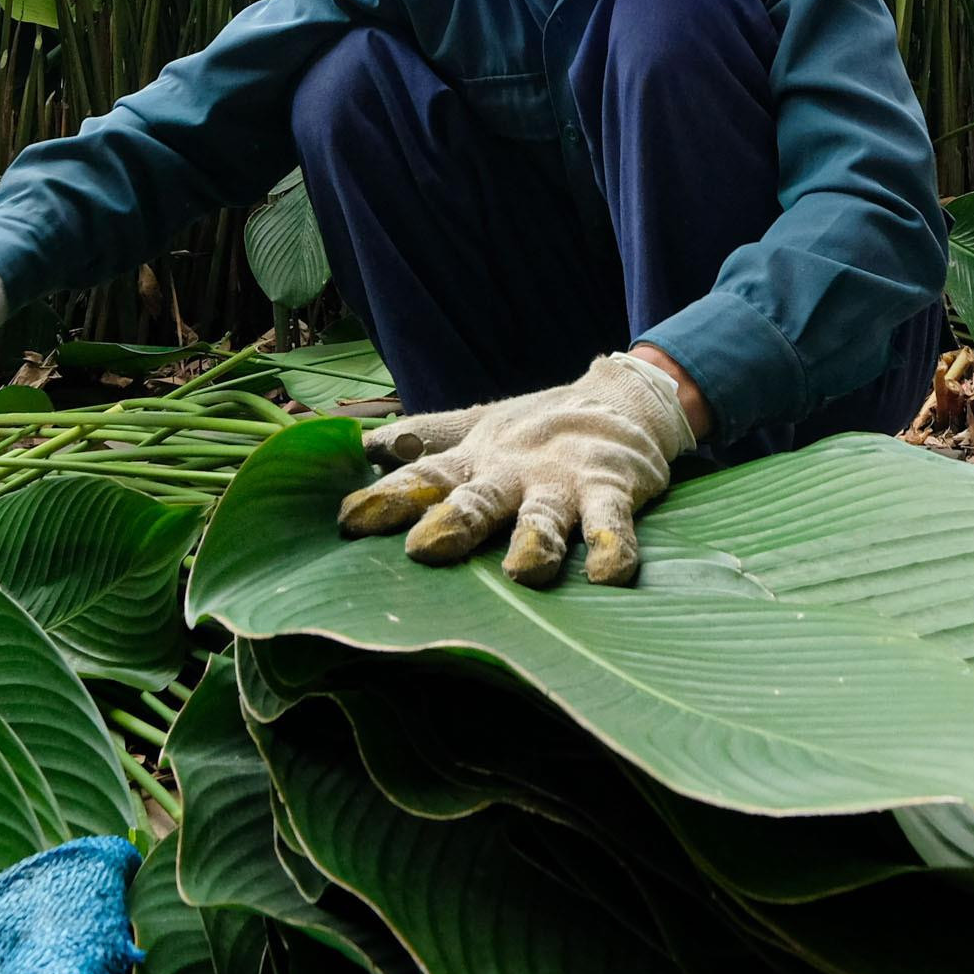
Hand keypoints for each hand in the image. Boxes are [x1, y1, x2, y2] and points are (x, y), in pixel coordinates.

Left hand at [339, 353, 694, 585]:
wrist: (623, 399)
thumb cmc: (537, 426)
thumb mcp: (476, 427)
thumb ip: (426, 438)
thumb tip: (362, 446)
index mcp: (476, 459)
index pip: (425, 478)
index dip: (389, 498)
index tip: (350, 521)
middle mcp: (513, 472)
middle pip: (479, 499)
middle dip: (454, 522)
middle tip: (423, 548)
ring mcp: (563, 481)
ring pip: (545, 515)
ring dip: (535, 542)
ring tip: (522, 573)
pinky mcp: (612, 487)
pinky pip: (612, 521)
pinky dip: (612, 544)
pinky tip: (608, 575)